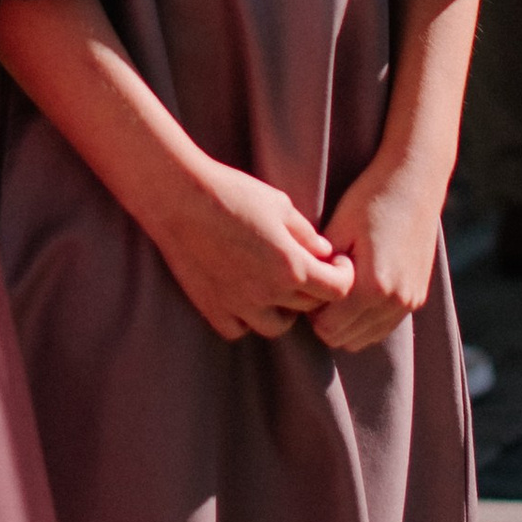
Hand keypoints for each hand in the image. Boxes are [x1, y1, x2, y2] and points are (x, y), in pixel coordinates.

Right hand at [146, 158, 355, 340]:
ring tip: (274, 285)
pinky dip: (245, 319)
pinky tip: (243, 296)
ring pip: (276, 326)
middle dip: (314, 287)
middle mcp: (269, 293)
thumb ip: (306, 232)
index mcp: (291, 266)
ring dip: (282, 310)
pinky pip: (239, 329)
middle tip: (304, 266)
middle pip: (309, 306)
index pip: (337, 289)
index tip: (336, 263)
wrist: (179, 198)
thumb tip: (324, 251)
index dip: (343, 275)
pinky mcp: (212, 308)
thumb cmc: (231, 192)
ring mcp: (239, 305)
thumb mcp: (279, 204)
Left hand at [310, 153, 447, 351]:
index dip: (312, 310)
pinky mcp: (418, 298)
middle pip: (345, 339)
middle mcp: (395, 302)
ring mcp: (410, 302)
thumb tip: (305, 293)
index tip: (311, 282)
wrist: (416, 180)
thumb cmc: (371, 198)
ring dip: (348, 323)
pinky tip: (359, 289)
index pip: (328, 329)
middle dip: (328, 320)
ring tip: (341, 285)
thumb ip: (321, 268)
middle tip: (322, 284)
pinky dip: (367, 319)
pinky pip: (384, 326)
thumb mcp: (338, 228)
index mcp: (373, 287)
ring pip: (366, 338)